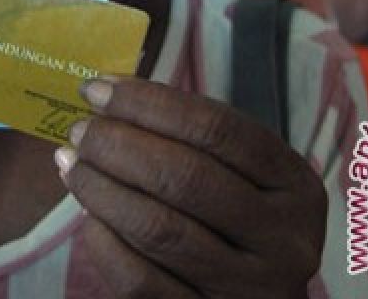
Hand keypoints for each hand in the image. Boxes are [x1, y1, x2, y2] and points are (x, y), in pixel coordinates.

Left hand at [56, 78, 326, 297]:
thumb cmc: (238, 222)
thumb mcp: (244, 176)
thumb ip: (191, 137)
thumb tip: (108, 97)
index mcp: (295, 186)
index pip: (217, 129)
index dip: (150, 103)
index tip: (98, 88)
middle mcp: (283, 239)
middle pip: (186, 176)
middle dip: (118, 144)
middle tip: (81, 129)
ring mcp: (249, 288)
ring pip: (159, 228)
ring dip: (101, 188)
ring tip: (72, 163)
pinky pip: (140, 279)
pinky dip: (104, 242)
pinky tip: (89, 217)